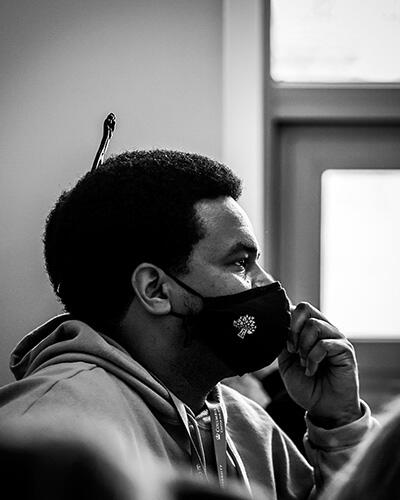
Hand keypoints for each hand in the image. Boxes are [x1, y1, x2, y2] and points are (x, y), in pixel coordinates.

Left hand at [278, 302, 361, 428]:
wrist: (323, 408)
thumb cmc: (306, 386)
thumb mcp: (286, 362)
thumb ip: (283, 342)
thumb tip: (278, 325)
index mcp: (310, 330)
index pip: (297, 308)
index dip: (285, 321)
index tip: (283, 343)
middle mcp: (324, 329)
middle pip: (305, 308)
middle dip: (292, 329)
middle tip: (292, 350)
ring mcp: (336, 338)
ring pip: (313, 325)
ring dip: (303, 347)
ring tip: (304, 364)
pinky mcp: (345, 350)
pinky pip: (324, 344)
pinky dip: (313, 358)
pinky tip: (311, 370)